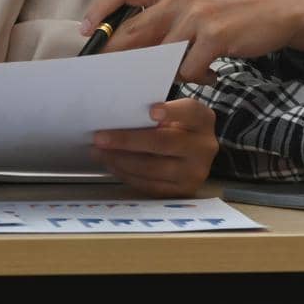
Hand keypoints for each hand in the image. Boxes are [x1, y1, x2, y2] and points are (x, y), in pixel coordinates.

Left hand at [79, 0, 303, 83]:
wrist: (284, 10)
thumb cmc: (237, 13)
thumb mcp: (199, 5)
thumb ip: (170, 18)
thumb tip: (139, 49)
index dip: (100, 9)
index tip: (85, 30)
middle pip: (134, 30)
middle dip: (119, 58)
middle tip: (112, 80)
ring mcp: (197, 15)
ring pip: (162, 56)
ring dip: (167, 73)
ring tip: (185, 76)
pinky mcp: (215, 35)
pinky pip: (190, 69)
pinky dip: (198, 78)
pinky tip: (213, 76)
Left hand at [92, 99, 217, 196]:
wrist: (194, 153)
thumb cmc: (176, 126)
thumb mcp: (175, 112)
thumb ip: (156, 112)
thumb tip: (119, 115)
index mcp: (202, 120)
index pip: (189, 112)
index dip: (171, 112)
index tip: (151, 112)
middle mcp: (204, 147)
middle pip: (164, 143)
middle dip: (127, 140)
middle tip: (100, 138)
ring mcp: (195, 172)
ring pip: (153, 168)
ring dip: (121, 160)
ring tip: (99, 153)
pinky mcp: (183, 191)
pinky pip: (151, 185)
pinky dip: (127, 175)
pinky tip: (113, 165)